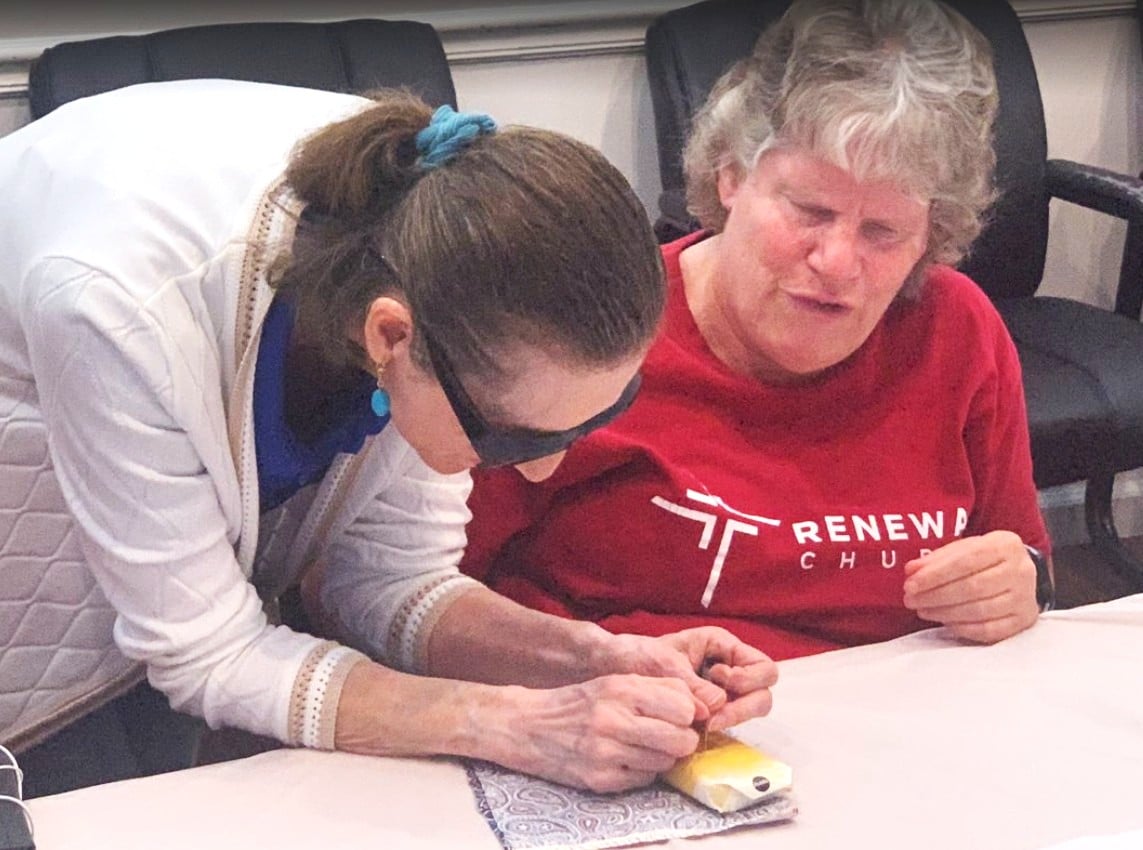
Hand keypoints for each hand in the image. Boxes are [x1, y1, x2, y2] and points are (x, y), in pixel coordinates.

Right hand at [505, 674, 700, 792]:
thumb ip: (657, 689)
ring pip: (665, 762)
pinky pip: (644, 779)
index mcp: (621, 689)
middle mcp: (614, 720)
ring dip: (662, 756)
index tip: (680, 715)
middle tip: (670, 735)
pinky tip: (626, 758)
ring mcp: (606, 753)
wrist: (529, 726)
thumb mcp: (614, 682)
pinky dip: (642, 770)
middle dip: (682, 739)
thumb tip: (700, 708)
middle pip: (680, 739)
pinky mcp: (600, 780)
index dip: (688, 713)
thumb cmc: (578, 702)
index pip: (683, 707)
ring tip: (643, 745)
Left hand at [598, 628, 777, 733]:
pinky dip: (720, 728)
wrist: (612, 670)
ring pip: (750, 710)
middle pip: (763, 692)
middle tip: (714, 717)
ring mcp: (721, 692)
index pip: (763, 666)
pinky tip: (698, 729)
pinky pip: (729, 722)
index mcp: (722, 646)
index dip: (750, 679)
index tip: (723, 682)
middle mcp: (728, 668)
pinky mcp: (710, 712)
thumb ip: (692, 683)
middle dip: (745, 706)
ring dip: (733, 719)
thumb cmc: (637, 655)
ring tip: (704, 724)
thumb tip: (717, 705)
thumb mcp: (664, 664)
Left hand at [903, 530, 1039, 643]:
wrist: (1017, 574)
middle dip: (936, 595)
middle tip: (911, 599)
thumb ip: (936, 559)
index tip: (911, 584)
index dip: (935, 574)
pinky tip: (944, 623)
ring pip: (980, 610)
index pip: (966, 560)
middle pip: (973, 587)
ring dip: (944, 613)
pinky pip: (990, 630)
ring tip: (922, 610)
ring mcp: (1025, 598)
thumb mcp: (962, 550)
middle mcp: (1021, 571)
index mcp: (1006, 545)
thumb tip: (912, 570)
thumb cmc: (984, 560)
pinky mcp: (1024, 621)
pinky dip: (963, 628)